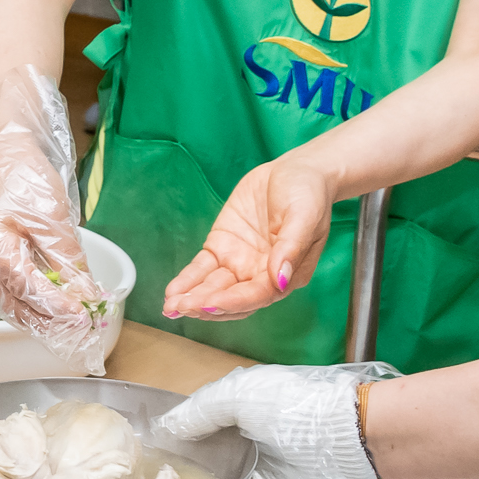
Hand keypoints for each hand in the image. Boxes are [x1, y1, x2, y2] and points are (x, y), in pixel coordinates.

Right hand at [0, 67, 114, 360]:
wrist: (9, 146)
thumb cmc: (24, 173)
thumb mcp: (53, 218)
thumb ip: (67, 260)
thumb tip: (86, 294)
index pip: (29, 289)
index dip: (59, 308)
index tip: (85, 316)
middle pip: (17, 304)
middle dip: (51, 321)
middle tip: (84, 328)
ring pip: (14, 302)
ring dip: (44, 316)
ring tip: (75, 323)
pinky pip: (13, 289)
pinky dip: (35, 302)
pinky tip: (57, 305)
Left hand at [160, 153, 337, 321]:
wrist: (298, 170)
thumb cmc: (309, 194)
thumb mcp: (305, 216)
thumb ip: (292, 247)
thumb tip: (280, 279)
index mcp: (286, 274)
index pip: (257, 295)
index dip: (232, 302)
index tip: (209, 304)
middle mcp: (261, 274)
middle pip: (231, 297)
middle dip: (205, 305)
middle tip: (180, 308)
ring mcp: (240, 262)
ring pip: (213, 287)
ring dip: (192, 298)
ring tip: (170, 306)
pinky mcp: (223, 246)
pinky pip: (202, 268)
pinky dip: (188, 280)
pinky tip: (172, 291)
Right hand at [160, 362, 416, 478]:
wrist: (343, 442)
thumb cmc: (290, 408)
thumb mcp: (237, 395)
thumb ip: (199, 411)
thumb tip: (167, 427)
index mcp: (236, 405)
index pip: (196, 419)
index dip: (174, 431)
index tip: (149, 446)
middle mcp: (244, 436)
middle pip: (204, 454)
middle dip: (184, 466)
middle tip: (156, 478)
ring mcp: (257, 468)